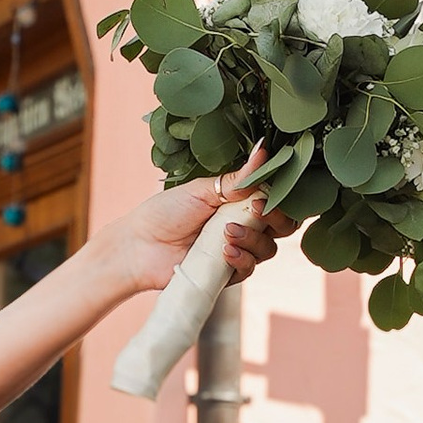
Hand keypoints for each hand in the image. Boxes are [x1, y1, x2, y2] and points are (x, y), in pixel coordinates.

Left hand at [98, 177, 282, 296]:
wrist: (139, 246)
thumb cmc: (166, 213)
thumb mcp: (203, 190)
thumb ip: (238, 178)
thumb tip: (264, 148)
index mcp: (241, 201)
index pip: (278, 200)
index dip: (280, 199)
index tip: (263, 195)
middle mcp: (244, 225)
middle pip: (283, 226)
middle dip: (275, 219)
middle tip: (254, 212)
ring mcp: (237, 250)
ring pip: (267, 249)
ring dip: (253, 239)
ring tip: (226, 232)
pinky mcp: (227, 274)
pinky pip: (249, 269)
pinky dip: (241, 260)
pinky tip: (225, 252)